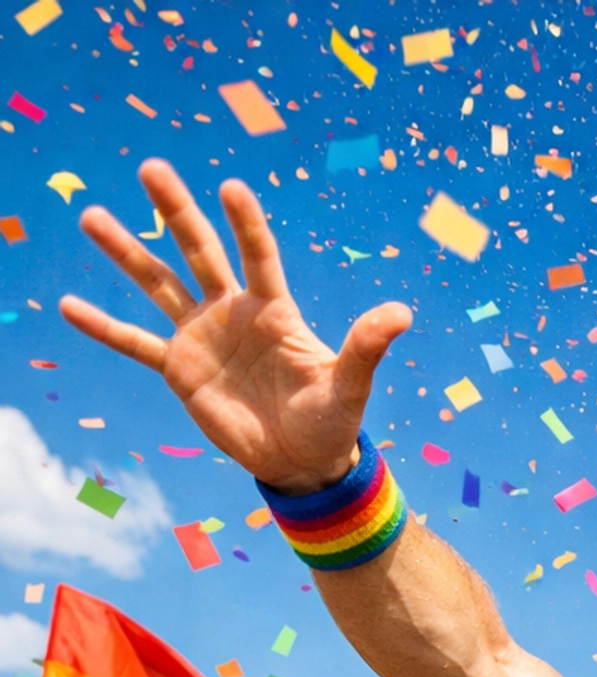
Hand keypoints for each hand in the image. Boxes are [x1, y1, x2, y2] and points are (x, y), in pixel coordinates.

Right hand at [62, 160, 410, 492]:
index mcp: (272, 308)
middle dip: (177, 211)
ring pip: (159, 283)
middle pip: (199, 250)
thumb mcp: (349, 386)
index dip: (245, 223)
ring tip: (91, 217)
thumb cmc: (331, 421)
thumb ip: (366, 346)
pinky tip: (69, 304)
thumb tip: (401, 313)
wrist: (303, 463)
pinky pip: (136, 343)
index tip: (231, 188)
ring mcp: (202, 336)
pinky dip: (103, 326)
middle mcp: (232, 311)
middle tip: (151, 168)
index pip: (257, 254)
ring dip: (127, 251)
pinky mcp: (180, 371)